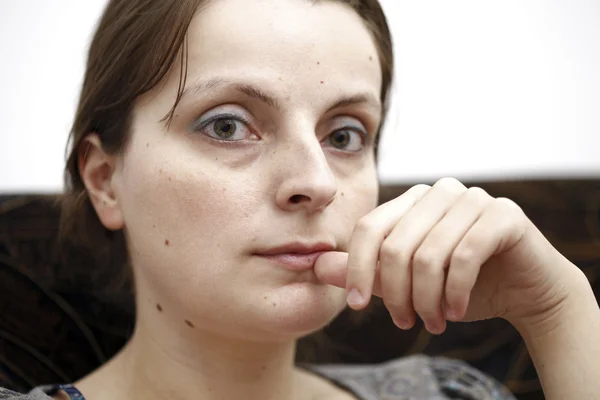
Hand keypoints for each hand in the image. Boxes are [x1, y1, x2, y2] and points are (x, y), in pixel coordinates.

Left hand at [315, 178, 582, 334]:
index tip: (356, 306)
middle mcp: (438, 192)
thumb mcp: (404, 281)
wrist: (523, 289)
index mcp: (410, 201)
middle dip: (395, 294)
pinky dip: (455, 292)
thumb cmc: (459, 284)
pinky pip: (465, 256)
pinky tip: (455, 312)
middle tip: (405, 322)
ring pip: (427, 255)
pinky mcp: (502, 213)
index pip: (369, 229)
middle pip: (394, 245)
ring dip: (426, 300)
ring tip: (431, 323)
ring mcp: (472, 198)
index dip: (357, 269)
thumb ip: (361, 270)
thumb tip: (314, 266)